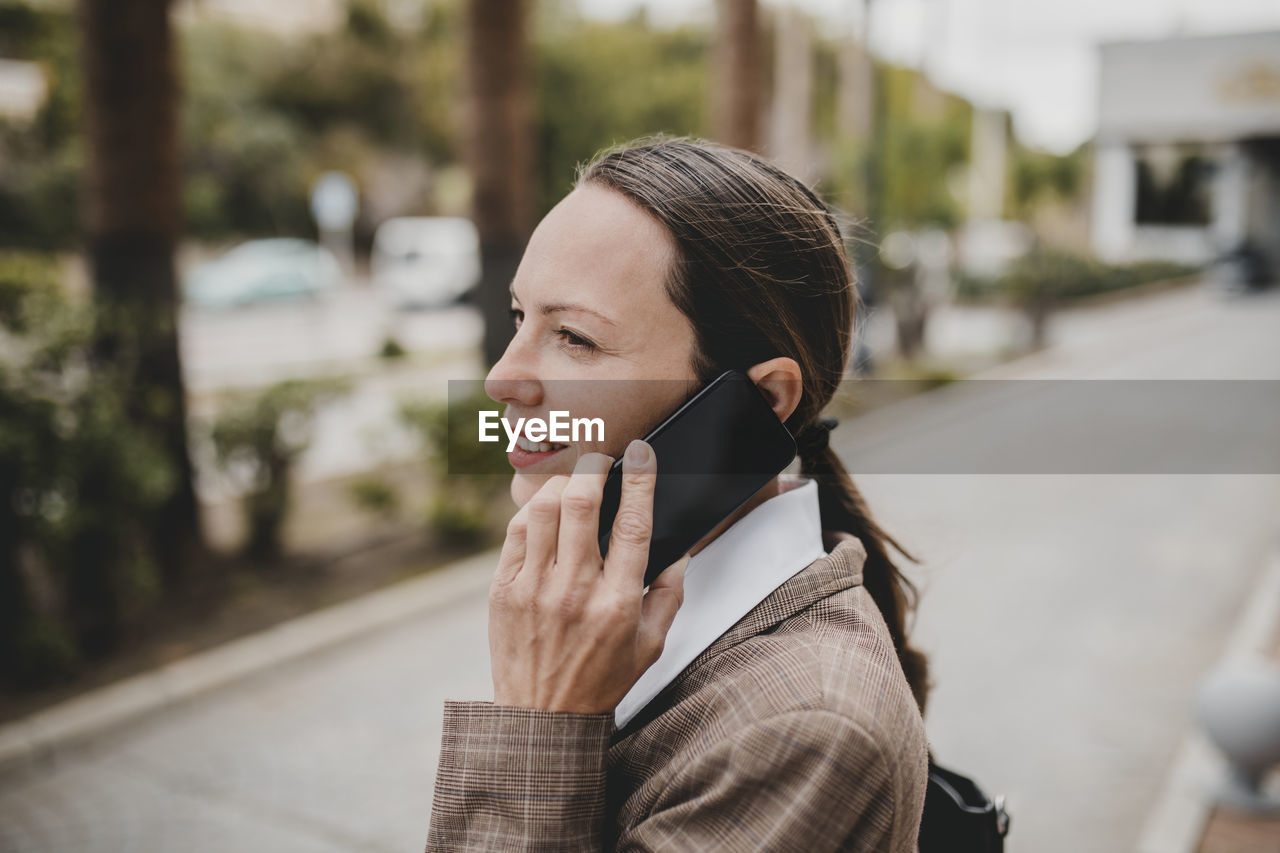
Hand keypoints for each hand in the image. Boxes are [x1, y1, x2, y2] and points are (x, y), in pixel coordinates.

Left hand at [488, 439, 688, 713]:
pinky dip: (533, 511)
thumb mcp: (651, 646)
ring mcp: (533, 589)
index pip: (633, 525)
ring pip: (544, 509)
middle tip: (601, 459)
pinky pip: (516, 531)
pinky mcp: (502, 589)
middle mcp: (574, 591)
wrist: (542, 718)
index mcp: (617, 604)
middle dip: (594, 467)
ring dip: (562, 484)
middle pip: (582, 504)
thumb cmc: (600, 681)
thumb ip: (669, 595)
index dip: (640, 480)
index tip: (641, 453)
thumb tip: (677, 550)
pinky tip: (547, 511)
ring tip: (575, 482)